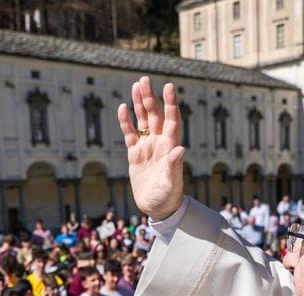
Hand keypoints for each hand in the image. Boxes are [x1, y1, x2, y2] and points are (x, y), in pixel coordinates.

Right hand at [118, 77, 185, 221]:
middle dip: (150, 98)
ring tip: (136, 85)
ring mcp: (148, 147)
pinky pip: (130, 134)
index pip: (171, 120)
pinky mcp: (136, 154)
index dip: (170, 103)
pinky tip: (123, 108)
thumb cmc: (167, 197)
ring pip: (144, 120)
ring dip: (140, 104)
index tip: (168, 86)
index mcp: (170, 147)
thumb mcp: (170, 184)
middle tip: (144, 80)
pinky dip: (127, 122)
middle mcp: (160, 143)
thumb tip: (180, 150)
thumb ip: (173, 167)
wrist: (158, 208)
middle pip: (156, 115)